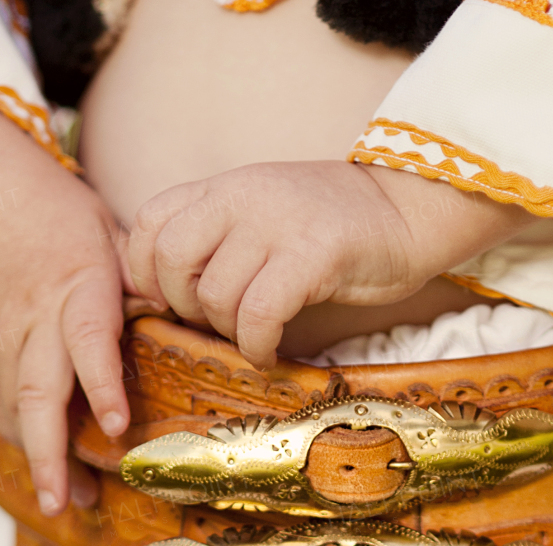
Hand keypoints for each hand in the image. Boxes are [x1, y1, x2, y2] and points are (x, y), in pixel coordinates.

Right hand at [0, 95, 135, 514]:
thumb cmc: (50, 210)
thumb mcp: (105, 231)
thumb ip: (141, 280)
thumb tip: (192, 315)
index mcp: (74, 285)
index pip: (88, 340)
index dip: (102, 385)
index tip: (118, 428)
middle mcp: (31, 317)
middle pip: (38, 393)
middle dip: (52, 454)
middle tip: (69, 502)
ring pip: (13, 408)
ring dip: (38, 458)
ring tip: (67, 499)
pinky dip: (16, 434)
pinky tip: (41, 461)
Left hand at [127, 160, 531, 368]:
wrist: (406, 209)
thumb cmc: (330, 227)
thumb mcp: (261, 213)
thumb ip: (214, 235)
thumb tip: (164, 292)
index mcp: (223, 187)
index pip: (148, 223)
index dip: (146, 273)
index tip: (173, 302)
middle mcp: (242, 196)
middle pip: (170, 261)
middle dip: (183, 307)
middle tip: (215, 323)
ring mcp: (277, 224)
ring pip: (215, 295)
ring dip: (227, 332)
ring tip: (253, 336)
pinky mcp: (313, 255)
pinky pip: (259, 314)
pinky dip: (258, 346)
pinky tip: (271, 352)